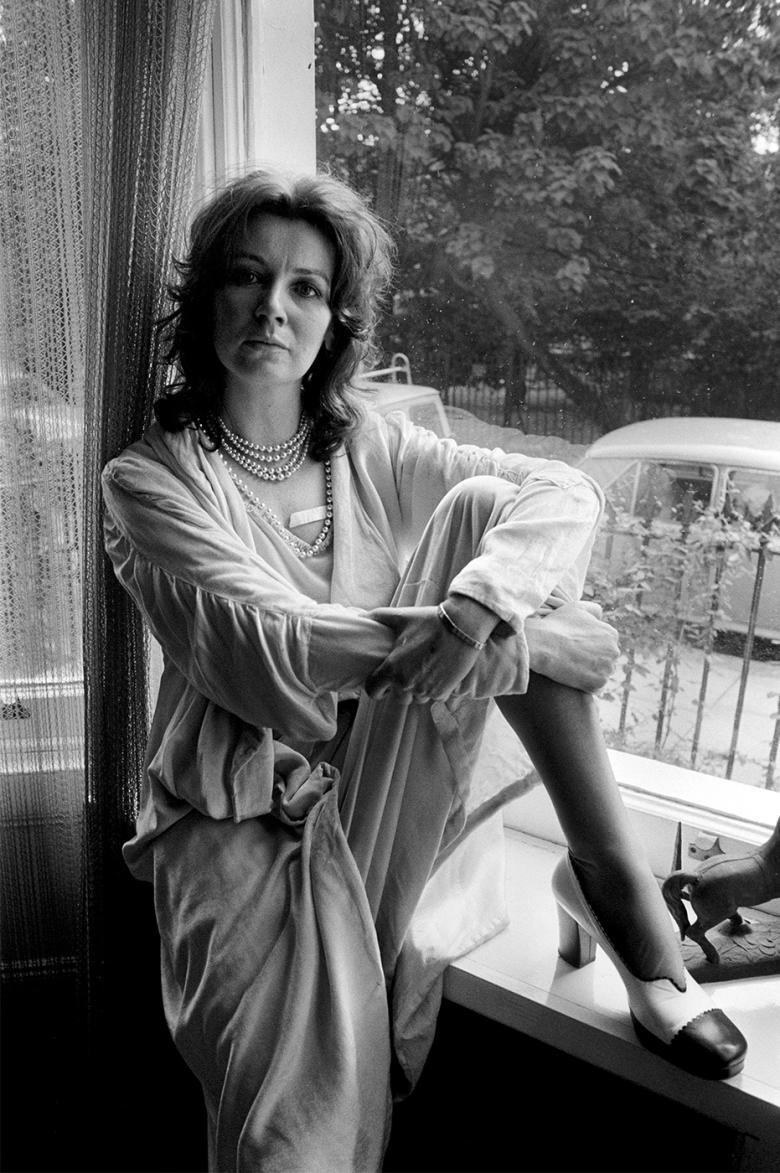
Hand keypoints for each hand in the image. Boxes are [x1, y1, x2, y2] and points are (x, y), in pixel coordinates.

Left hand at [365, 603, 485, 703]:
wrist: (463, 627)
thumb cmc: (429, 622)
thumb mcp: (401, 616)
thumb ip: (378, 617)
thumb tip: (360, 616)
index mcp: (393, 669)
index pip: (373, 690)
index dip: (375, 687)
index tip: (381, 681)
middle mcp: (407, 684)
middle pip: (396, 697)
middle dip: (399, 687)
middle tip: (407, 670)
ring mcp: (425, 691)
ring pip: (415, 698)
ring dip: (416, 689)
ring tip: (424, 669)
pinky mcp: (442, 693)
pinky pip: (432, 697)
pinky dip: (433, 688)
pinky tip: (437, 671)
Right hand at [525, 600, 619, 692]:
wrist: (543, 645)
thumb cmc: (557, 625)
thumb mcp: (576, 607)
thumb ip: (594, 609)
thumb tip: (600, 616)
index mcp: (611, 633)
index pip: (606, 643)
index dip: (590, 645)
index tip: (577, 647)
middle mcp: (614, 651)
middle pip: (606, 658)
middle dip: (594, 659)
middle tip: (574, 658)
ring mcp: (607, 669)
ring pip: (602, 673)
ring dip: (591, 672)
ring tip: (572, 667)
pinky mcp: (598, 684)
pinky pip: (596, 687)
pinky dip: (586, 684)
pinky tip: (573, 677)